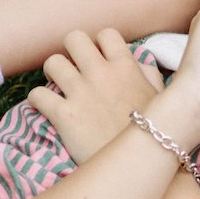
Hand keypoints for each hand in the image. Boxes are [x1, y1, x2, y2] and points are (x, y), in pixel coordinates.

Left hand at [28, 30, 165, 165]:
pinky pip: (37, 95)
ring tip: (59, 85)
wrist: (140, 164)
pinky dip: (38, 100)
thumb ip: (148, 75)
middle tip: (75, 67)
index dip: (100, 44)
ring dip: (53, 73)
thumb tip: (140, 64)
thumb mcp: (162, 98)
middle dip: (71, 51)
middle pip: (74, 38)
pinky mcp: (64, 115)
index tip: (101, 58)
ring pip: (52, 62)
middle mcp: (101, 73)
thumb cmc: (156, 132)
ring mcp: (81, 93)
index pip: (106, 34)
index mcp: (126, 66)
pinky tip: (48, 107)